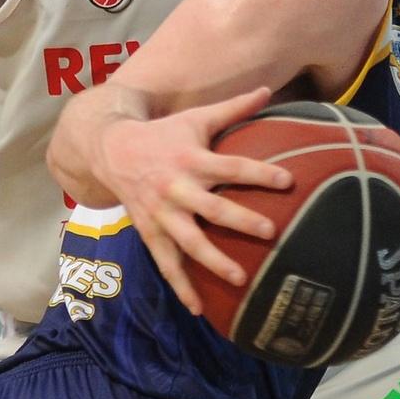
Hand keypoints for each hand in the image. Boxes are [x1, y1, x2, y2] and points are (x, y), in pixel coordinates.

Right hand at [90, 88, 291, 315]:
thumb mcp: (196, 117)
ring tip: (240, 278)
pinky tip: (198, 308)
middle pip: (212, 207)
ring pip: (188, 241)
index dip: (258, 172)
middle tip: (270, 232)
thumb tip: (267, 90)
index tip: (287, 180)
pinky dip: (181, 287)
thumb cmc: (164, 133)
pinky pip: (166, 263)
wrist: (111, 150)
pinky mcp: (149, 232)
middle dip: (240, 219)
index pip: (231, 166)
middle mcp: (176, 188)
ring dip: (213, 261)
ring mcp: (161, 214)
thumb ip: (233, 108)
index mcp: (191, 158)